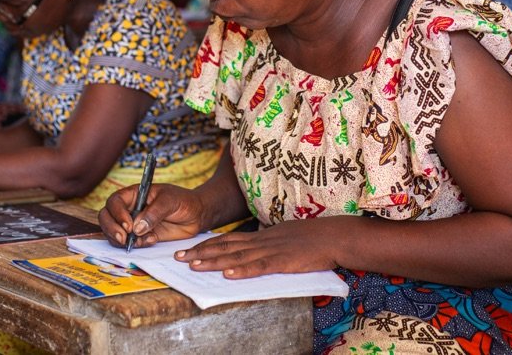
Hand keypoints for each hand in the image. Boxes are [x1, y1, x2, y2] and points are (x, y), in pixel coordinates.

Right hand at [98, 183, 207, 248]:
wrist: (196, 215)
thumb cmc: (183, 201)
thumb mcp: (170, 201)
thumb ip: (154, 213)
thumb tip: (137, 227)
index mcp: (134, 194)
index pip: (115, 201)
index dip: (117, 213)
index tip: (129, 225)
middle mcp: (130, 208)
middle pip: (106, 217)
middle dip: (111, 229)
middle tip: (124, 239)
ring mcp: (134, 223)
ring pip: (114, 232)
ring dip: (122, 240)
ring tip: (142, 241)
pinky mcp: (141, 236)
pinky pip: (129, 243)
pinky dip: (136, 245)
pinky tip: (152, 240)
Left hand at [173, 219, 341, 278]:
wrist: (333, 235)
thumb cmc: (312, 238)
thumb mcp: (284, 237)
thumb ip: (268, 244)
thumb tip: (254, 252)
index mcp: (261, 236)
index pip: (228, 240)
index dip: (207, 244)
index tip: (188, 249)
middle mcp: (261, 242)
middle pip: (225, 247)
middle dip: (200, 252)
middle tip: (178, 257)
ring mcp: (270, 251)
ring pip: (237, 257)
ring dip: (214, 262)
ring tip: (194, 266)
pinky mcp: (282, 262)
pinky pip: (259, 267)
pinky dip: (242, 271)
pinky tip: (228, 275)